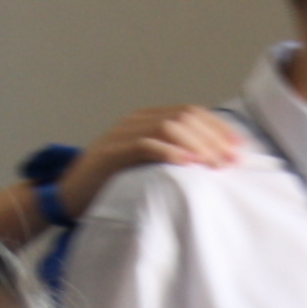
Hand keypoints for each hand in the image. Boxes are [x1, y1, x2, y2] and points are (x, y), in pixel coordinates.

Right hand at [57, 106, 241, 218]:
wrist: (67, 195)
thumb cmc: (111, 185)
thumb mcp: (147, 167)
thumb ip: (172, 158)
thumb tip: (212, 166)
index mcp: (147, 120)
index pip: (191, 113)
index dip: (218, 128)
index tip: (239, 149)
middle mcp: (136, 121)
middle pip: (184, 117)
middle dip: (213, 138)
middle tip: (231, 161)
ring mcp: (122, 134)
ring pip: (169, 127)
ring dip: (197, 145)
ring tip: (214, 164)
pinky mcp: (111, 154)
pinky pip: (144, 145)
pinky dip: (169, 152)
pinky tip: (187, 165)